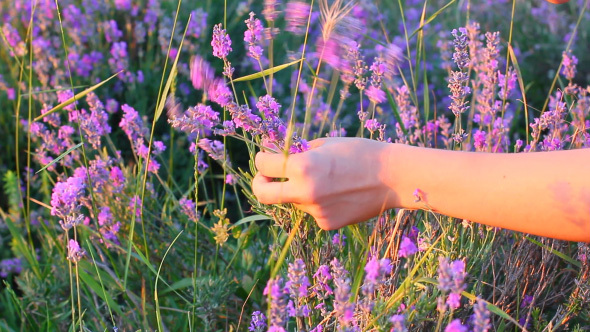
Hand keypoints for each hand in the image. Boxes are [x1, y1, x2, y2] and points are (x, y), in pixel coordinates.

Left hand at [252, 137, 397, 229]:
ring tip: (327, 180)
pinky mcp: (327, 224)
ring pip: (293, 200)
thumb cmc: (360, 152)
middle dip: (260, 183)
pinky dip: (318, 202)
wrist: (393, 177)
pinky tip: (340, 194)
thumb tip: (276, 154)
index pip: (264, 164)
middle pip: (263, 194)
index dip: (263, 157)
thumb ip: (298, 152)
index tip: (267, 155)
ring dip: (298, 190)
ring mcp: (315, 211)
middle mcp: (304, 192)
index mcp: (302, 167)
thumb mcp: (325, 144)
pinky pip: (312, 211)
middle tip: (267, 177)